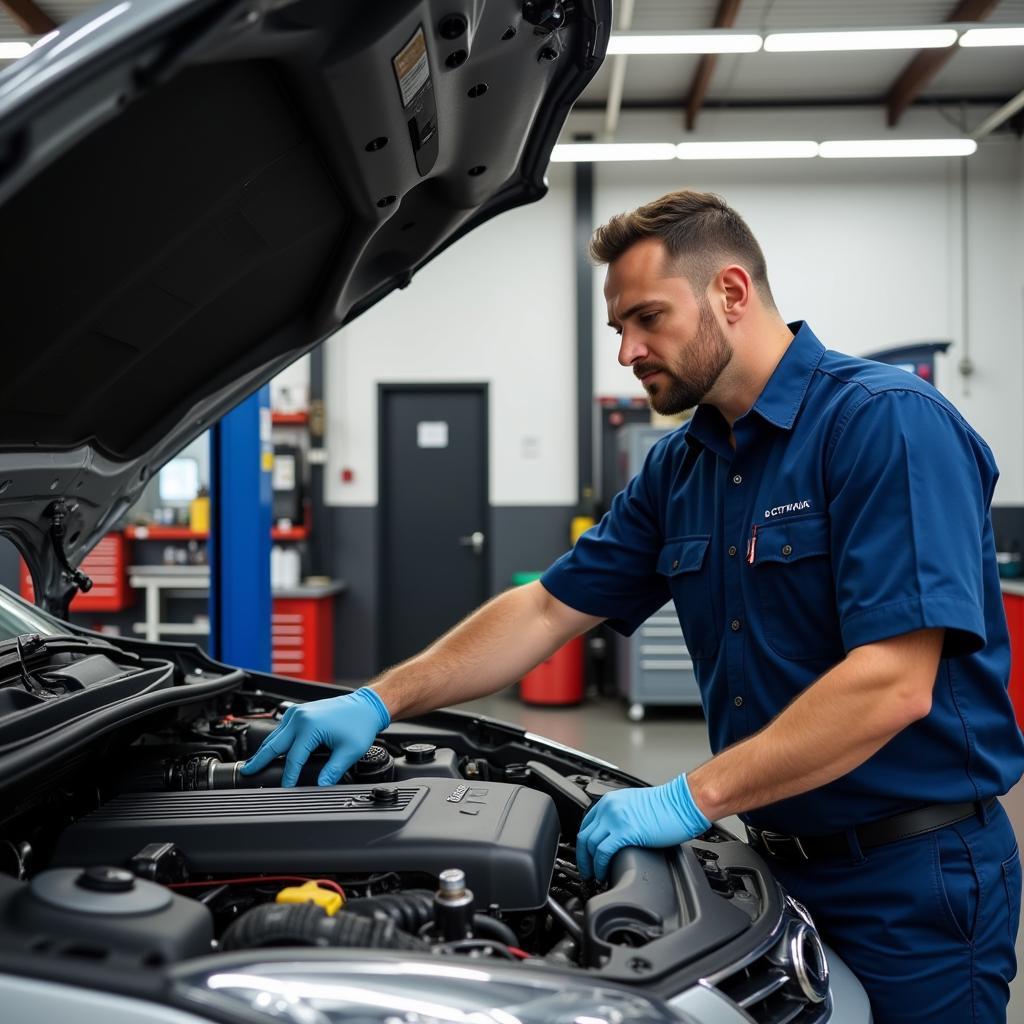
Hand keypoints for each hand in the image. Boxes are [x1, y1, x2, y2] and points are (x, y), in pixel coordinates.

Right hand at [239, 688, 390, 786]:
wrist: (365, 705)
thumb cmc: (359, 724)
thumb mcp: (349, 751)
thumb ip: (333, 770)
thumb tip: (321, 786)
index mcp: (310, 727)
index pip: (293, 758)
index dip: (288, 776)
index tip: (286, 788)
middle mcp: (299, 717)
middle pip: (274, 744)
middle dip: (260, 760)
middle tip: (246, 772)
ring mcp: (298, 712)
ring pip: (275, 735)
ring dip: (265, 749)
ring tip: (254, 763)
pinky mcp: (299, 711)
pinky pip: (281, 728)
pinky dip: (275, 740)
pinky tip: (270, 749)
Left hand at [576, 773, 710, 881]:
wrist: (683, 803)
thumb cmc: (668, 806)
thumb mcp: (635, 806)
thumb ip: (621, 817)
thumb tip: (615, 835)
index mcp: (611, 801)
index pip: (587, 823)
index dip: (584, 842)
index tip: (586, 854)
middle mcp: (609, 807)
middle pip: (585, 835)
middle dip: (582, 856)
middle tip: (586, 870)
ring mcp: (616, 819)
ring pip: (590, 844)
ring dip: (589, 864)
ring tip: (594, 875)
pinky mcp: (626, 832)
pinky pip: (603, 852)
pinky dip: (599, 866)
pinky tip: (603, 874)